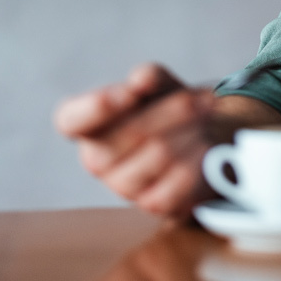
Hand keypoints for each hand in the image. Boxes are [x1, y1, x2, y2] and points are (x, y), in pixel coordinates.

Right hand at [54, 63, 280, 220]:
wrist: (205, 138)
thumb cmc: (170, 107)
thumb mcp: (162, 85)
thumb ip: (150, 78)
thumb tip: (141, 80)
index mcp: (89, 125)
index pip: (71, 120)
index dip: (96, 108)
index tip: (129, 93)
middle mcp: (98, 159)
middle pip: (130, 134)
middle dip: (172, 112)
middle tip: (202, 99)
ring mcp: (124, 185)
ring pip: (158, 156)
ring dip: (191, 131)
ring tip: (208, 117)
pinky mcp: (153, 203)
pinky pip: (176, 183)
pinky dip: (198, 159)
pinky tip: (208, 145)